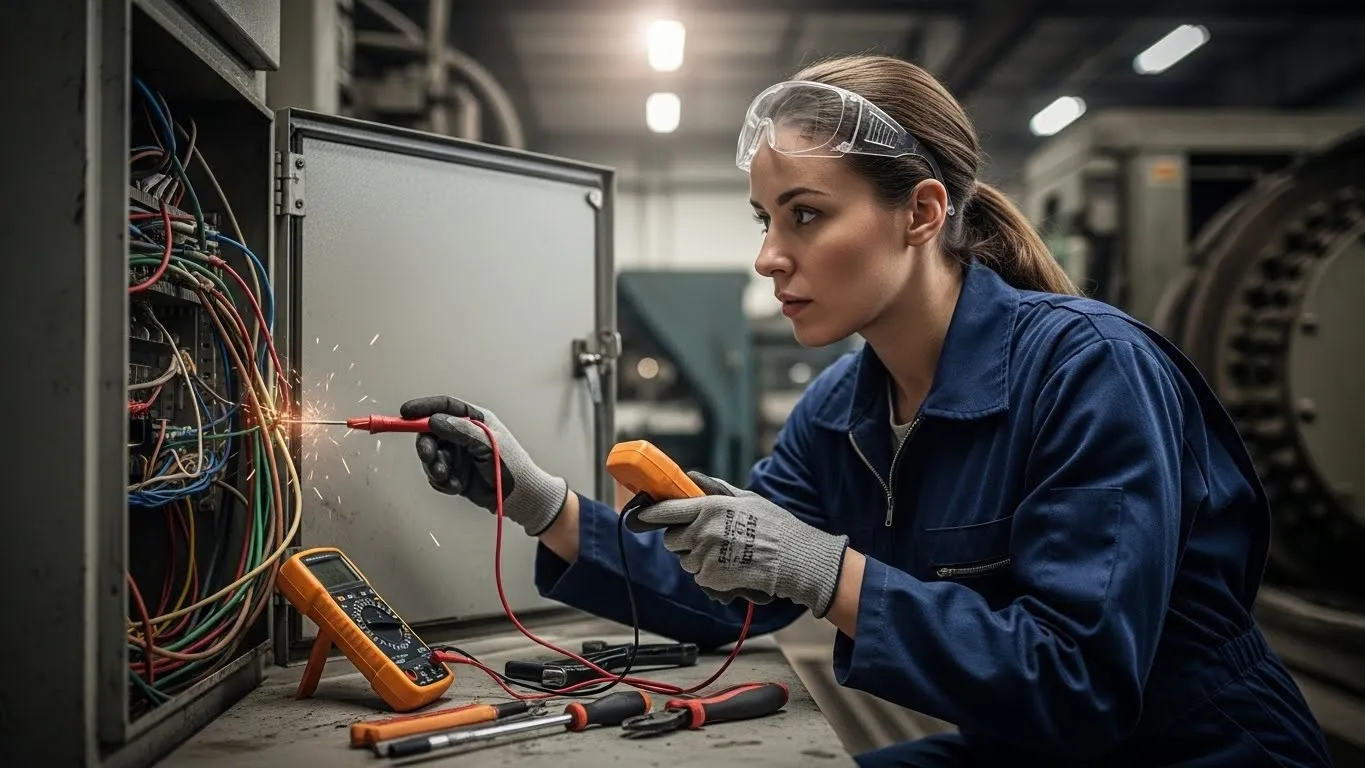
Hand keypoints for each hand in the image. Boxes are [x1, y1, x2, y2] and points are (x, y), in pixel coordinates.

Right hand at [400, 395, 567, 535]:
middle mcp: (463, 434)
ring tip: (446, 476)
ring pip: (431, 455)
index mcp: (475, 420)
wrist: (520, 497)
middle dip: (427, 445)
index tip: (405, 413)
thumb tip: (434, 420)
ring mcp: (458, 454)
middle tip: (429, 456)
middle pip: (431, 432)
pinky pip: (436, 474)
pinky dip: (442, 481)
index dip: (423, 407)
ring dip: (434, 466)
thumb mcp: (487, 444)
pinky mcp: (454, 473)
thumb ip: (460, 431)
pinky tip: (456, 486)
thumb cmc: (512, 466)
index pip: (445, 406)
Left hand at [632, 472, 848, 616]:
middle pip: (671, 540)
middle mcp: (703, 531)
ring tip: (726, 554)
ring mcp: (706, 556)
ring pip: (686, 560)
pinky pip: (700, 578)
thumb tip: (693, 478)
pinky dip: (711, 576)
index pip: (667, 510)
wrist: (795, 559)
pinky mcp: (712, 578)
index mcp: (710, 507)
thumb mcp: (747, 499)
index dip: (650, 514)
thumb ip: (715, 490)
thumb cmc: (775, 526)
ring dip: (698, 559)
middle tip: (706, 539)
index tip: (639, 516)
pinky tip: (731, 568)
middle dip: (683, 540)